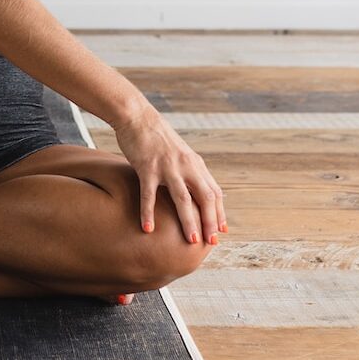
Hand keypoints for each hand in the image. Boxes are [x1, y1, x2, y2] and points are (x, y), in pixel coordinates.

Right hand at [112, 105, 226, 243]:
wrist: (137, 117)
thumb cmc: (156, 137)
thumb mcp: (180, 153)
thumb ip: (190, 170)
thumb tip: (198, 189)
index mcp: (195, 164)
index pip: (214, 192)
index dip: (219, 213)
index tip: (221, 231)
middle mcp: (186, 166)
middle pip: (204, 197)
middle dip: (210, 222)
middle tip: (211, 243)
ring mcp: (167, 167)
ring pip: (183, 199)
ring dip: (189, 221)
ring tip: (191, 240)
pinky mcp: (147, 167)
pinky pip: (149, 194)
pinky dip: (148, 213)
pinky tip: (148, 228)